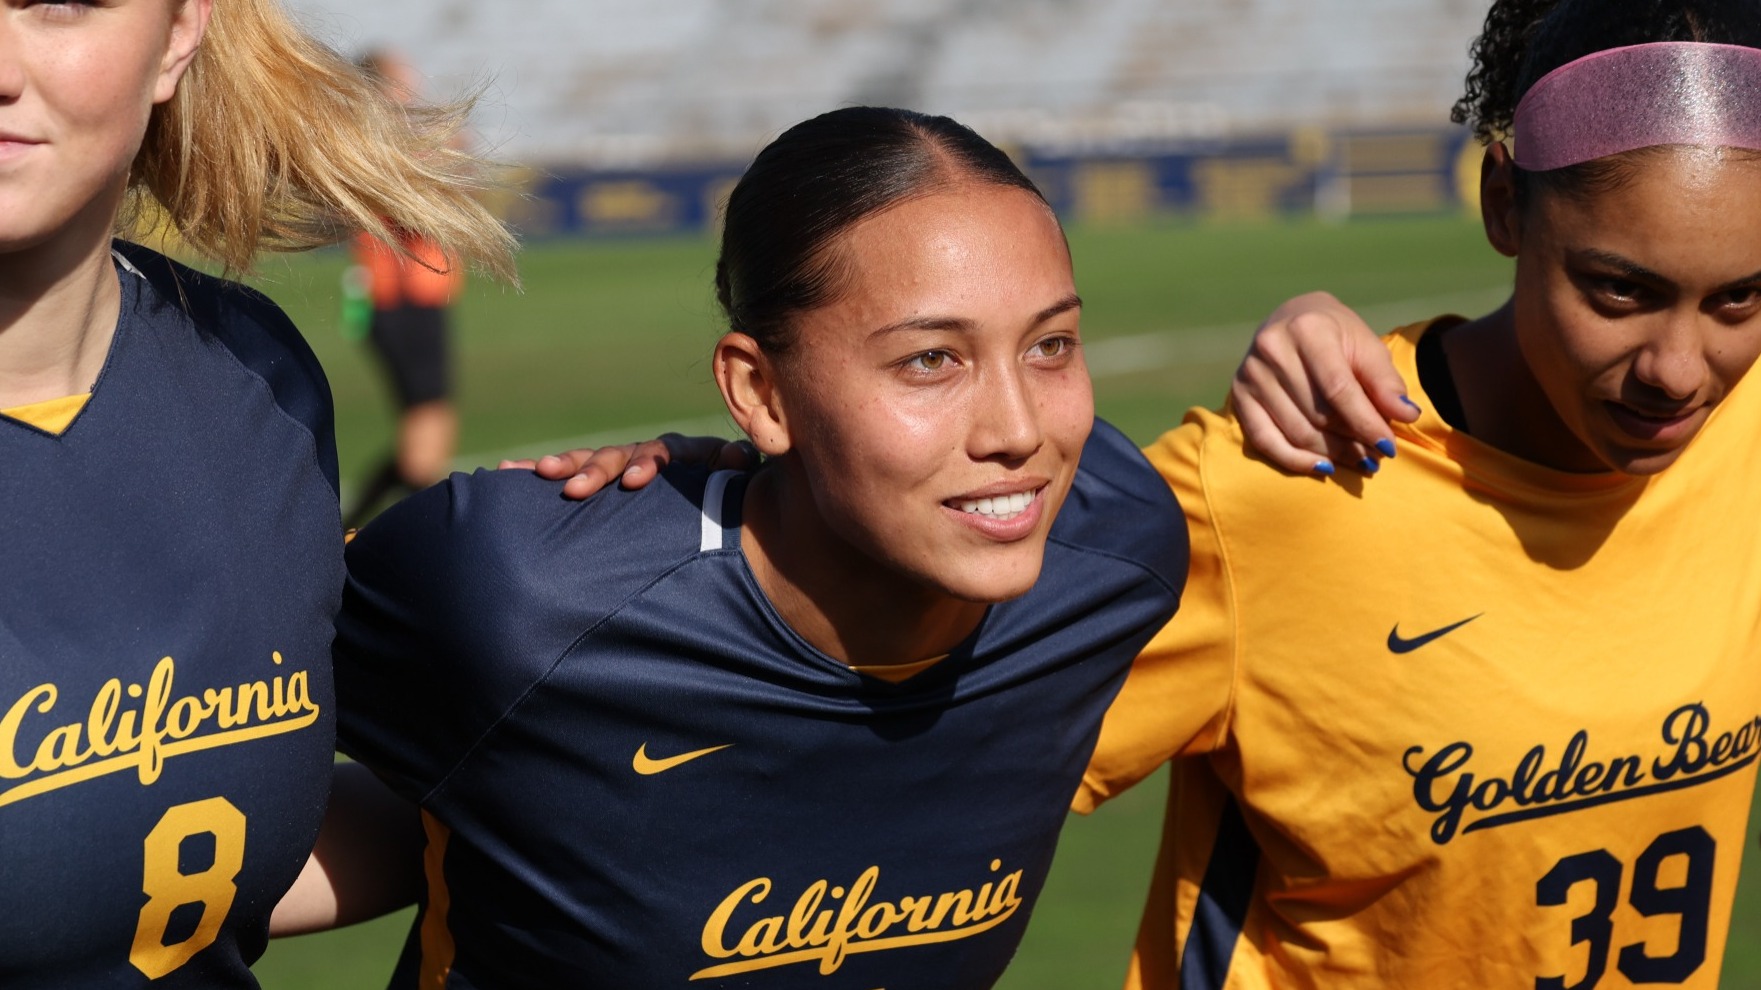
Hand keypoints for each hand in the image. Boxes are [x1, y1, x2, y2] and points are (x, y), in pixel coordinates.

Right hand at [500, 434, 756, 500]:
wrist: (723, 501)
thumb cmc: (731, 494)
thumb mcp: (735, 481)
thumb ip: (735, 466)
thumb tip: (739, 456)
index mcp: (680, 453)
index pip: (661, 452)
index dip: (646, 464)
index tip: (633, 483)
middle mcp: (647, 454)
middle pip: (618, 454)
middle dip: (596, 470)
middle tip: (574, 489)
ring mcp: (623, 467)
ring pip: (591, 461)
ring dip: (566, 466)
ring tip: (538, 473)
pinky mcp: (604, 481)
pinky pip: (571, 473)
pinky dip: (542, 473)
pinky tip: (508, 471)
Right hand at [1231, 292, 1417, 476]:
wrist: (1291, 319)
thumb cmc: (1336, 335)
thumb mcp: (1366, 346)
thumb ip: (1385, 381)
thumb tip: (1406, 416)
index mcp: (1308, 329)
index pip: (1338, 388)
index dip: (1366, 422)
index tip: (1389, 446)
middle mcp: (1273, 349)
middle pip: (1318, 414)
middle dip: (1352, 441)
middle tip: (1376, 456)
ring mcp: (1251, 374)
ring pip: (1296, 431)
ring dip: (1332, 453)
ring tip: (1358, 460)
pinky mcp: (1238, 395)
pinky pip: (1264, 441)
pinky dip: (1295, 460)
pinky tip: (1323, 467)